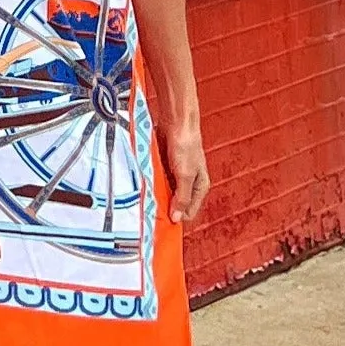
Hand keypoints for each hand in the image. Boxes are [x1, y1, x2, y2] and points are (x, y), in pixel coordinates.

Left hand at [157, 77, 208, 226]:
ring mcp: (176, 175)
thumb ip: (181, 197)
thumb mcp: (185, 175)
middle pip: (176, 203)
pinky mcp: (165, 167)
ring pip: (165, 193)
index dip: (176, 218)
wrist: (176, 121)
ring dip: (156, 195)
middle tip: (151, 211)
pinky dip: (151, 184)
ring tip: (146, 198)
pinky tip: (144, 185)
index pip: (188, 212)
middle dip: (164, 207)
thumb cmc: (186, 145)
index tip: (161, 224)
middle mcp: (189, 183)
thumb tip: (177, 219)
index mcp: (200, 187)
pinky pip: (157, 181)